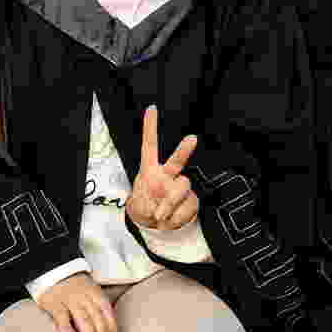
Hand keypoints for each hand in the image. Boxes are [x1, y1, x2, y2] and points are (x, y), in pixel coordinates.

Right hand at [34, 269, 120, 331]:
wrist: (56, 269)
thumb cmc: (77, 294)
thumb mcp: (92, 304)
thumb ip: (99, 325)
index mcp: (101, 304)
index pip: (111, 329)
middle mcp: (89, 302)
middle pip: (101, 327)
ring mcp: (72, 300)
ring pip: (84, 319)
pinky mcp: (55, 301)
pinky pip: (61, 312)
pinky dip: (64, 322)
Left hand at [125, 107, 201, 234]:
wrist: (156, 223)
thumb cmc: (146, 205)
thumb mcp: (140, 206)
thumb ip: (150, 206)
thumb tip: (163, 211)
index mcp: (151, 170)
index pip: (150, 146)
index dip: (150, 127)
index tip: (152, 108)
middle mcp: (168, 174)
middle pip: (177, 161)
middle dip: (184, 150)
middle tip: (192, 139)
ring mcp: (181, 187)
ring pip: (182, 188)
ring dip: (171, 204)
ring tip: (161, 214)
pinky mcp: (191, 200)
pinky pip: (188, 208)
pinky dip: (177, 217)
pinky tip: (171, 217)